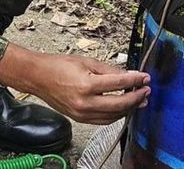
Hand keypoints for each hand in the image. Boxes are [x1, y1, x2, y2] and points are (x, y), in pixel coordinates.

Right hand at [0, 45, 149, 124]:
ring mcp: (82, 113)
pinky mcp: (79, 119)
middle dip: (136, 97)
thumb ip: (108, 69)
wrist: (37, 77)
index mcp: (87, 85)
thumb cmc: (58, 66)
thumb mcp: (86, 61)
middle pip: (119, 104)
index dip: (135, 80)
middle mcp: (85, 103)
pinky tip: (122, 108)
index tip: (145, 77)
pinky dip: (115, 115)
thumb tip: (127, 74)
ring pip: (113, 116)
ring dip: (128, 108)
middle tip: (146, 90)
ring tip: (139, 100)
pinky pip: (103, 121)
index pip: (118, 83)